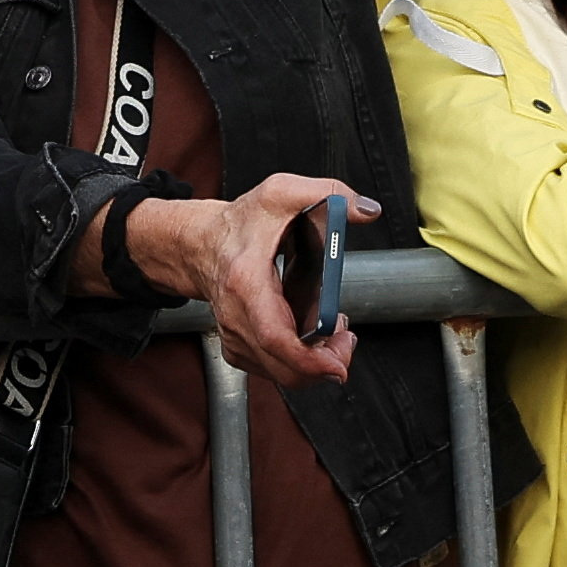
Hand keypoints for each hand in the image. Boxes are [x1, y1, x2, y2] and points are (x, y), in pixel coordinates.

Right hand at [104, 173, 378, 391]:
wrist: (199, 243)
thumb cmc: (238, 225)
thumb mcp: (279, 194)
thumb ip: (326, 193)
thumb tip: (366, 210)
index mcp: (246, 282)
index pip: (274, 336)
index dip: (309, 359)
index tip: (338, 362)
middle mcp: (236, 316)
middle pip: (283, 367)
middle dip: (325, 365)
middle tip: (345, 341)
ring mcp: (235, 334)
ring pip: (281, 374)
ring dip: (315, 364)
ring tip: (332, 334)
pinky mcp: (238, 345)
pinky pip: (273, 370)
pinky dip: (298, 364)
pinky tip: (311, 341)